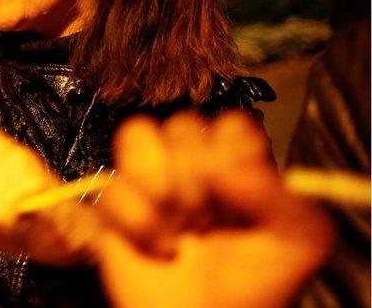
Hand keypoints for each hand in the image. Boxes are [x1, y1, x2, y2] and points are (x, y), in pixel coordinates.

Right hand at [97, 111, 333, 307]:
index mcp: (237, 165)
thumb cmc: (256, 289)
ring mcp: (150, 184)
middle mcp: (192, 167)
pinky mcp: (115, 208)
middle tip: (207, 218)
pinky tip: (157, 248)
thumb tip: (228, 172)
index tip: (236, 193)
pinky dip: (137, 223)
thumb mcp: (299, 244)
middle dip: (194, 174)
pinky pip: (113, 187)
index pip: (229, 123)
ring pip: (137, 134)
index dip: (230, 153)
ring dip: (158, 184)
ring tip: (178, 227)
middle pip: (182, 125)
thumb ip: (279, 198)